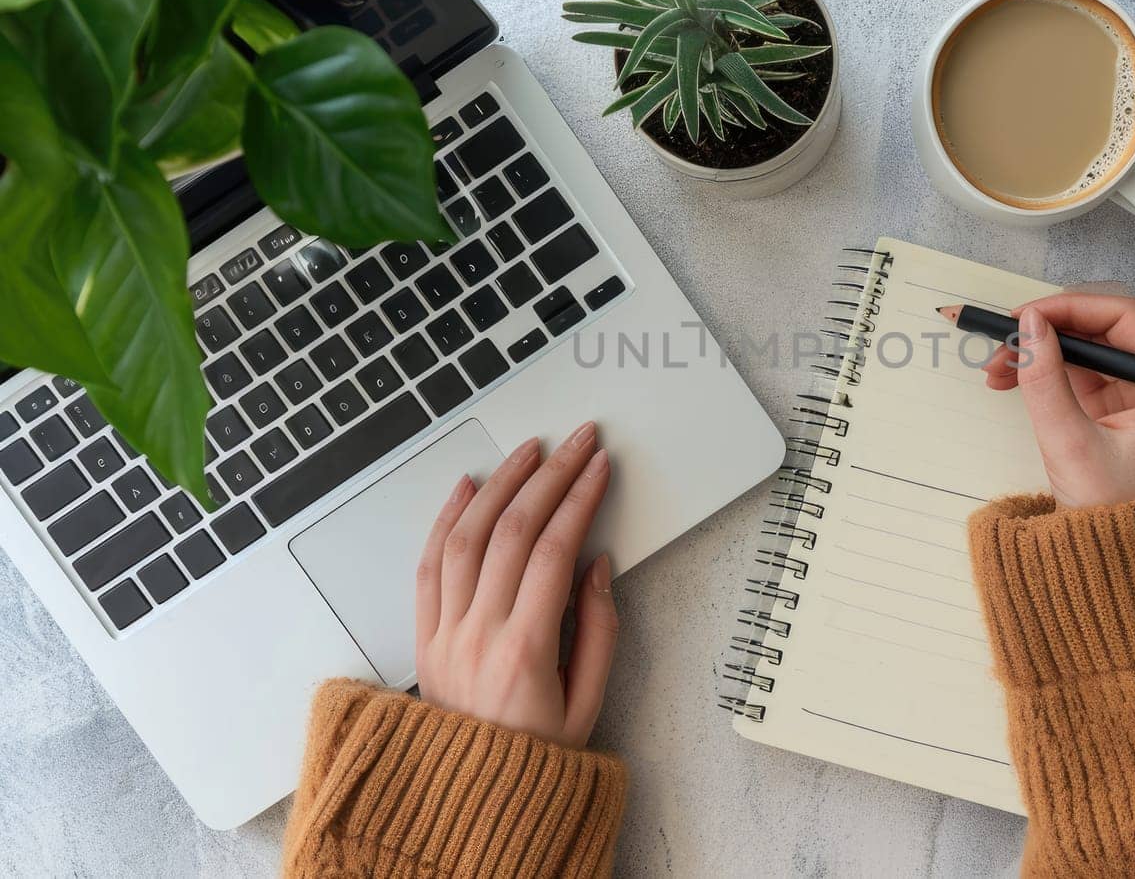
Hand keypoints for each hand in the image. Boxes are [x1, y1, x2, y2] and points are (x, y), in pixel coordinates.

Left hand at [415, 421, 618, 747]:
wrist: (471, 801)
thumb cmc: (535, 758)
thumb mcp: (588, 705)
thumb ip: (598, 631)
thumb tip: (596, 565)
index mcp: (525, 651)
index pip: (553, 551)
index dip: (579, 499)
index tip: (599, 467)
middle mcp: (478, 634)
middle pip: (512, 531)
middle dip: (550, 476)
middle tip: (576, 443)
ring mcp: (444, 633)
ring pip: (466, 537)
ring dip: (501, 485)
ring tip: (528, 451)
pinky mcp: (424, 636)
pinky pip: (429, 564)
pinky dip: (446, 518)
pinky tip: (468, 487)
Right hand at [982, 290, 1134, 507]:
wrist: (1125, 572)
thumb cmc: (1115, 518)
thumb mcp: (1071, 446)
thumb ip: (1046, 381)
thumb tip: (1027, 326)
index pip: (1123, 318)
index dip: (1070, 307)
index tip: (1025, 315)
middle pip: (1102, 330)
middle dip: (1047, 331)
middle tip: (1002, 340)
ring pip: (1086, 351)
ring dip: (1040, 352)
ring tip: (996, 369)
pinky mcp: (1117, 413)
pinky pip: (1079, 376)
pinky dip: (1046, 374)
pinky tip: (1011, 381)